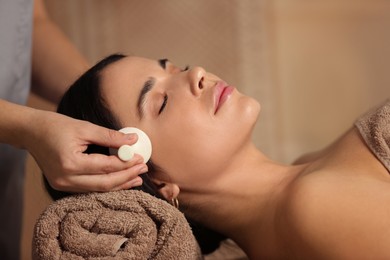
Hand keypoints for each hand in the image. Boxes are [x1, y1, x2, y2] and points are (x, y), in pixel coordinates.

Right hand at [24, 109, 147, 192]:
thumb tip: (133, 141)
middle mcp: (65, 179)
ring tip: (136, 179)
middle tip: (143, 170)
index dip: (126, 164)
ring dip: (119, 184)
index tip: (141, 159)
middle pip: (104, 184)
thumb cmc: (55, 126)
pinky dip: (106, 184)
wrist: (30, 132)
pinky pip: (89, 188)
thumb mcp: (85, 127)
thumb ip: (110, 136)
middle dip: (126, 177)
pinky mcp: (62, 185)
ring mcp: (62, 185)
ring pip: (98, 189)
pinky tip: (119, 180)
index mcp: (70, 163)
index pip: (106, 167)